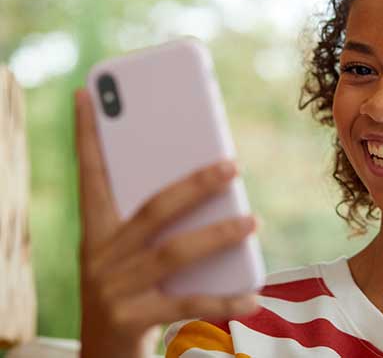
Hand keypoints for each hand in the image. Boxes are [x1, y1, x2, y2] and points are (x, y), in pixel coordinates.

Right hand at [74, 87, 260, 357]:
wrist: (103, 355)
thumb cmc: (129, 290)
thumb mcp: (130, 253)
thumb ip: (157, 221)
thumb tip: (213, 179)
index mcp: (97, 231)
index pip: (90, 173)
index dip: (88, 133)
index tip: (88, 92)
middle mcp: (100, 255)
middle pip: (152, 209)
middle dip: (194, 184)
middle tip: (233, 164)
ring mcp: (113, 288)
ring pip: (174, 252)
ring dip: (218, 233)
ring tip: (253, 221)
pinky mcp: (131, 319)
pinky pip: (188, 303)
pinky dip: (224, 299)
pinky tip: (253, 295)